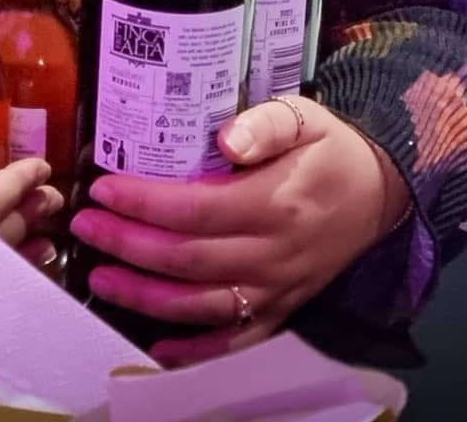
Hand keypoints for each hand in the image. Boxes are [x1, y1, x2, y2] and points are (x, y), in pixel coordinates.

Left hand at [70, 96, 410, 365]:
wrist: (380, 191)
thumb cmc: (331, 149)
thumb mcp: (306, 116)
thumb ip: (267, 123)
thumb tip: (225, 140)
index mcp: (277, 202)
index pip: (197, 209)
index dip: (145, 203)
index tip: (105, 189)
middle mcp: (275, 253)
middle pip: (188, 259)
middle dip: (128, 246)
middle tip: (86, 226)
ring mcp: (278, 288)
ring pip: (202, 305)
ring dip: (145, 297)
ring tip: (101, 277)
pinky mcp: (282, 309)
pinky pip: (236, 341)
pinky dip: (195, 350)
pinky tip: (156, 345)